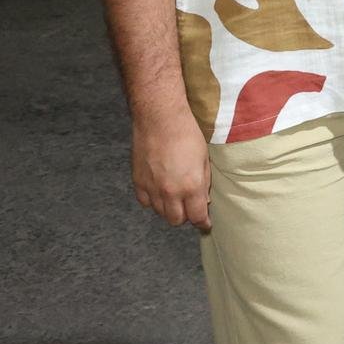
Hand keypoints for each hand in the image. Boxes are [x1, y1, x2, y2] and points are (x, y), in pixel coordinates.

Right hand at [132, 109, 211, 228]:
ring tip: (175, 197)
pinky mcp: (138, 182)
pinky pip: (145, 202)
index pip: (197, 217)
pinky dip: (153, 201)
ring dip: (169, 209)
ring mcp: (152, 188)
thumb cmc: (187, 134)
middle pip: (176, 220)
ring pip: (160, 213)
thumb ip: (203, 183)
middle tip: (190, 207)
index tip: (205, 224)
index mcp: (191, 187)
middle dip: (186, 216)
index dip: (203, 223)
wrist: (160, 119)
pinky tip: (159, 191)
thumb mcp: (204, 159)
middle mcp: (170, 192)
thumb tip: (203, 200)